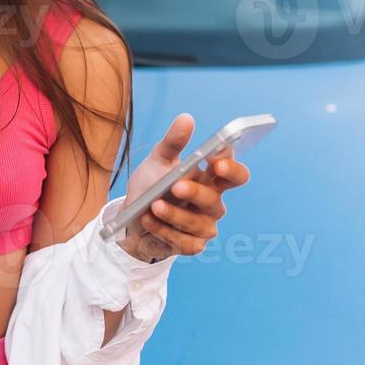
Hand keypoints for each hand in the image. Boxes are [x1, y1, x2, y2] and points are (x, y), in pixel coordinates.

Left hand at [116, 113, 250, 262]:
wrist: (131, 219)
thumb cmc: (151, 186)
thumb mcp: (158, 161)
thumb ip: (173, 142)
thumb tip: (186, 118)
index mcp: (211, 180)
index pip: (233, 173)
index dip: (229, 167)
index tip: (214, 160)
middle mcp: (212, 203)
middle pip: (215, 200)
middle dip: (196, 193)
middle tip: (177, 186)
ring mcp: (204, 226)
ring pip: (197, 223)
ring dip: (174, 214)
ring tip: (154, 206)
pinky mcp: (192, 245)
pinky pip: (183, 241)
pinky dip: (164, 231)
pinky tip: (149, 221)